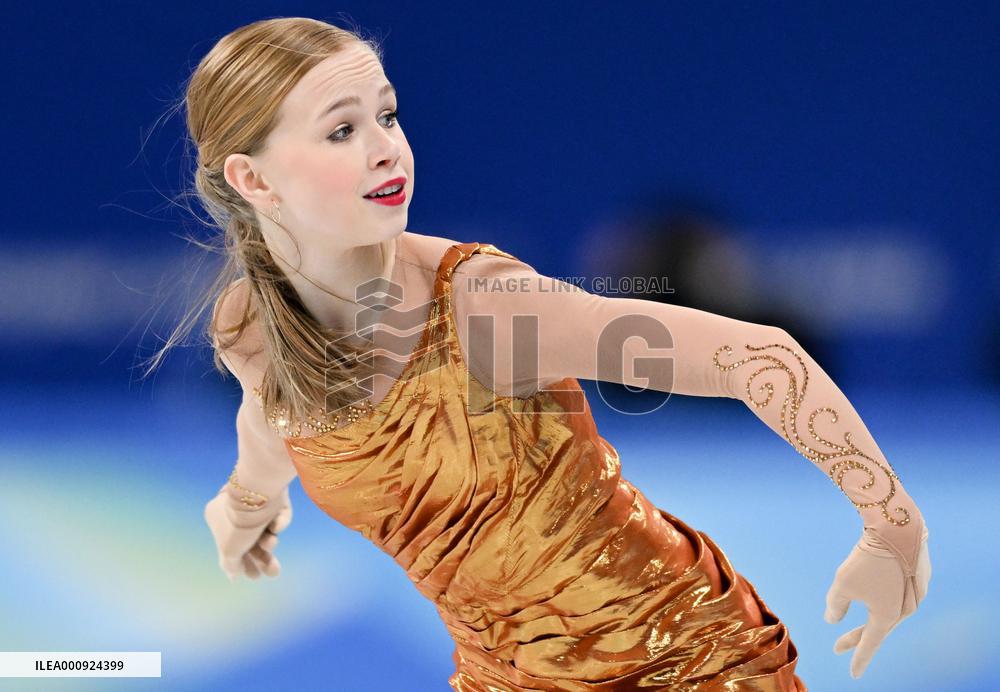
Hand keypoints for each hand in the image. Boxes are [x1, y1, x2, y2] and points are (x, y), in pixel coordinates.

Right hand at [204, 484, 292, 580]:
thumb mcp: (229, 550)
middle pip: (251, 540)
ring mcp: (257, 500)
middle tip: (273, 572)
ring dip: (270, 541)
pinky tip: (277, 524)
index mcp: (217, 517)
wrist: (260, 491)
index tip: (255, 577)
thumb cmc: (240, 523)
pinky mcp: (276, 495)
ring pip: (266, 529)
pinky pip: (280, 515)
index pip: (230, 544)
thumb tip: (233, 576)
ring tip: (272, 542)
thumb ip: (230, 564)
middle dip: (263, 557)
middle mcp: (236, 508)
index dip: (243, 563)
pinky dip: (280, 522)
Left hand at [824, 525, 930, 677]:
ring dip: (871, 615)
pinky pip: (900, 592)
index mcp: (888, 616)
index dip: (859, 658)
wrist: (896, 527)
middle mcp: (906, 609)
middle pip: (879, 627)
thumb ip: (836, 605)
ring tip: (854, 617)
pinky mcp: (918, 576)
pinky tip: (877, 591)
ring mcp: (916, 594)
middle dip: (858, 637)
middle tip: (838, 647)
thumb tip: (831, 619)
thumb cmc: (867, 559)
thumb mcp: (842, 583)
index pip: (870, 643)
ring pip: (891, 609)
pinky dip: (885, 596)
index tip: (853, 674)